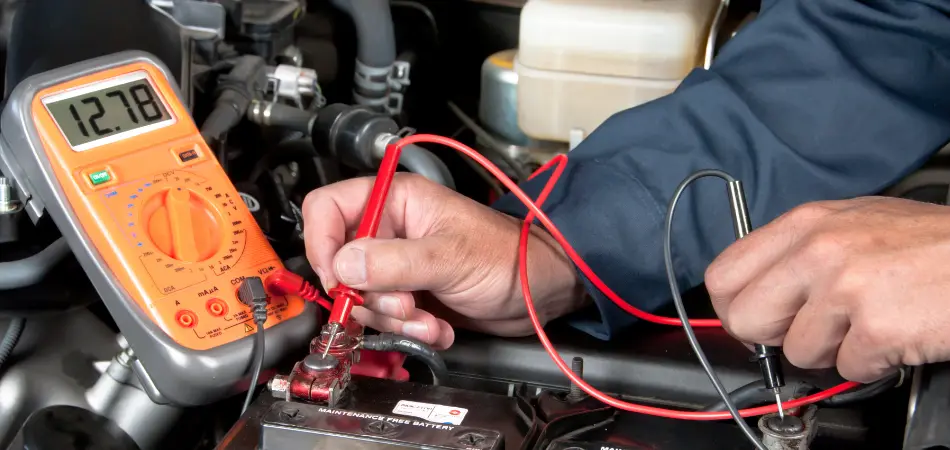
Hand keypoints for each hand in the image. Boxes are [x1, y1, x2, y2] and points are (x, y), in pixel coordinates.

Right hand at [302, 173, 586, 348]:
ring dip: (394, 320)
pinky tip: (437, 328)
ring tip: (427, 320)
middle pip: (340, 264)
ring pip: (361, 299)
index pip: (327, 209)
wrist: (540, 293)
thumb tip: (342, 267)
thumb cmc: (508, 256)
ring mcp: (398, 266)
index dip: (321, 242)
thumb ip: (393, 262)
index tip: (336, 277)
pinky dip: (409, 332)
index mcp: (395, 202)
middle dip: (369, 296)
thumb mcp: (449, 257)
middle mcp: (390, 231)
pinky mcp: (409, 296)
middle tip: (403, 305)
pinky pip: (386, 320)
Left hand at [705, 197, 949, 382]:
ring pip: (796, 352)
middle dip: (774, 336)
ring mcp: (845, 287)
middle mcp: (818, 250)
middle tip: (811, 328)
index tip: (757, 318)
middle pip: (745, 319)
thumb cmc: (929, 244)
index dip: (735, 307)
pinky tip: (894, 334)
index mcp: (805, 223)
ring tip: (868, 322)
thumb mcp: (852, 223)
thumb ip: (798, 252)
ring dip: (832, 350)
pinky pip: (846, 369)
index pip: (723, 275)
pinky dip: (871, 363)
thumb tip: (758, 290)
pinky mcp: (877, 326)